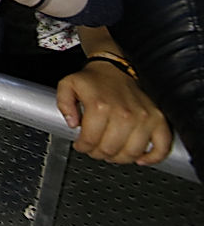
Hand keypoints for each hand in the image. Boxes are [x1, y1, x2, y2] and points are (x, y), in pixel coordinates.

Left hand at [56, 63, 171, 164]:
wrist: (117, 67)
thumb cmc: (95, 79)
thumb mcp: (68, 85)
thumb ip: (63, 103)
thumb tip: (72, 124)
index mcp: (100, 106)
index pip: (90, 140)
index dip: (82, 147)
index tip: (81, 145)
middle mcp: (124, 113)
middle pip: (110, 150)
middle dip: (98, 153)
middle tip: (95, 149)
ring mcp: (144, 118)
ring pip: (132, 153)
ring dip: (120, 158)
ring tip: (112, 153)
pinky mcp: (159, 119)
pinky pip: (162, 145)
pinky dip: (153, 157)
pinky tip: (141, 159)